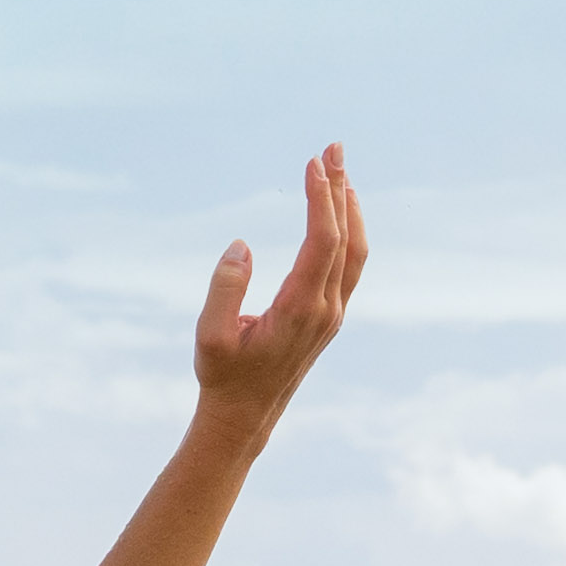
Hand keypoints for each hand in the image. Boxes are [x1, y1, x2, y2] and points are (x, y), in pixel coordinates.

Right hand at [189, 146, 365, 432]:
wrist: (244, 418)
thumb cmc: (223, 377)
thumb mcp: (209, 336)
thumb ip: (225, 288)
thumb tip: (242, 244)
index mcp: (299, 310)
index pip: (321, 242)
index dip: (321, 199)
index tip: (313, 163)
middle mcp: (325, 310)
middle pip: (346, 237)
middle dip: (340, 188)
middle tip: (334, 147)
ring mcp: (332, 314)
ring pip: (355, 251)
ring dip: (350, 207)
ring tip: (341, 171)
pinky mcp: (328, 317)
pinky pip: (349, 265)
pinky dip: (348, 231)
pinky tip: (339, 212)